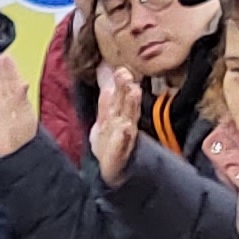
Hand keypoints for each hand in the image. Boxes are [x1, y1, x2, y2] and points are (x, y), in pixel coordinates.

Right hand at [0, 57, 37, 158]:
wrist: (16, 154)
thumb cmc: (22, 136)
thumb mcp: (23, 115)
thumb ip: (20, 98)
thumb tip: (23, 82)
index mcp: (19, 101)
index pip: (14, 81)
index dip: (11, 70)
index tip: (6, 57)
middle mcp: (10, 104)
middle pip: (6, 85)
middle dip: (4, 72)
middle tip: (0, 58)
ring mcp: (1, 112)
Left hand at [92, 58, 142, 182]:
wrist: (109, 170)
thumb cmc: (108, 142)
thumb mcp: (104, 118)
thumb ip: (106, 101)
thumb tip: (106, 80)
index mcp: (119, 115)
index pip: (121, 96)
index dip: (121, 83)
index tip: (121, 69)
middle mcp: (124, 123)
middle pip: (127, 104)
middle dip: (128, 90)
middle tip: (129, 75)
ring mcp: (123, 139)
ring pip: (129, 119)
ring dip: (132, 106)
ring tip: (134, 91)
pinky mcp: (118, 154)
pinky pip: (121, 145)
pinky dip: (123, 137)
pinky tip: (126, 128)